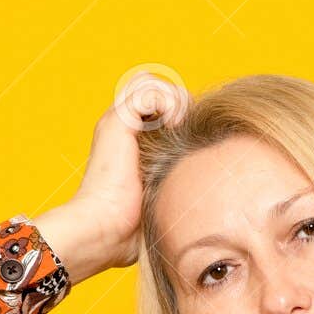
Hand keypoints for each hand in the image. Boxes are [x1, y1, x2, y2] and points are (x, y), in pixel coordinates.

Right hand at [66, 68, 191, 270]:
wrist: (106, 230)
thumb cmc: (131, 230)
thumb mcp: (162, 201)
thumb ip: (175, 187)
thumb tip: (207, 198)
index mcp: (130, 143)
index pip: (157, 106)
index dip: (180, 113)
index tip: (192, 140)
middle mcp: (122, 128)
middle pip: (154, 88)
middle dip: (178, 103)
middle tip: (187, 131)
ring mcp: (118, 122)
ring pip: (150, 83)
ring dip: (174, 100)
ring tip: (180, 127)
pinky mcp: (119, 121)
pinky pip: (147, 89)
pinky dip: (168, 102)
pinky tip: (174, 127)